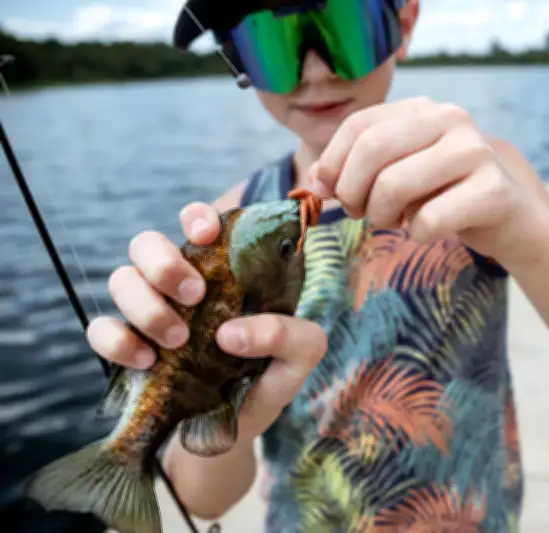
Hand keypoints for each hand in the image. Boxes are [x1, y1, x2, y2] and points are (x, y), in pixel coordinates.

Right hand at [86, 201, 326, 438]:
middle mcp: (180, 285)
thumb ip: (290, 335)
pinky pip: (100, 329)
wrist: (233, 433)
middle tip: (195, 295)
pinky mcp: (126, 348)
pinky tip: (148, 362)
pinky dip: (117, 341)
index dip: (196, 218)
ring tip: (178, 340)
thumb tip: (231, 332)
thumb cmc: (268, 381)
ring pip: (120, 280)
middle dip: (164, 263)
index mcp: (222, 273)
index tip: (206, 235)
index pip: (199, 223)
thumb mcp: (300, 358)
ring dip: (145, 304)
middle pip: (146, 243)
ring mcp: (149, 313)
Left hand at [309, 96, 548, 266]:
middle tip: (360, 213)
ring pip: (394, 186)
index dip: (332, 162)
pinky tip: (428, 230)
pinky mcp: (493, 191)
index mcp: (423, 108)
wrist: (510, 217)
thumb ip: (356, 169)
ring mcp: (475, 152)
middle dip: (353, 191)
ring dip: (382, 217)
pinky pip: (429, 220)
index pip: (359, 125)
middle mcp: (451, 119)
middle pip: (372, 151)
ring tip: (395, 222)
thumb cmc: (443, 193)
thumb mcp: (397, 173)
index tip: (326, 191)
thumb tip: (313, 180)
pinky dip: (417, 234)